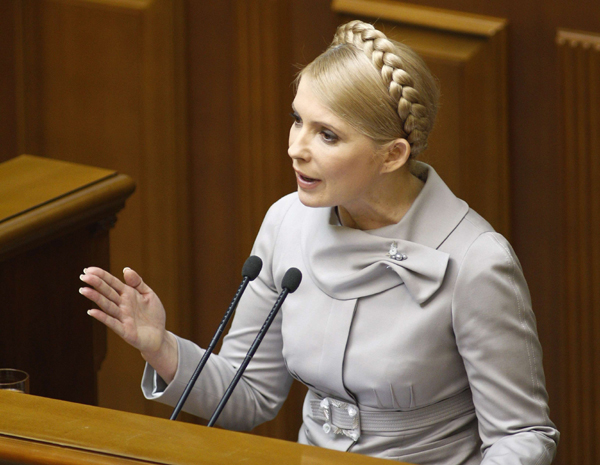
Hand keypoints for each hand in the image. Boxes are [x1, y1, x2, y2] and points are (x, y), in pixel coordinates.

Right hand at [79, 267, 177, 381]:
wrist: (159, 335)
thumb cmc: (153, 314)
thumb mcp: (148, 294)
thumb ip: (137, 282)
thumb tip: (126, 269)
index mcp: (128, 294)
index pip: (112, 283)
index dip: (102, 276)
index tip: (89, 269)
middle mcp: (123, 305)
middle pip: (108, 292)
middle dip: (96, 284)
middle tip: (83, 276)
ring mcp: (122, 317)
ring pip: (107, 306)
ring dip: (96, 298)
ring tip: (84, 290)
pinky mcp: (125, 330)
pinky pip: (113, 322)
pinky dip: (103, 317)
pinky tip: (92, 311)